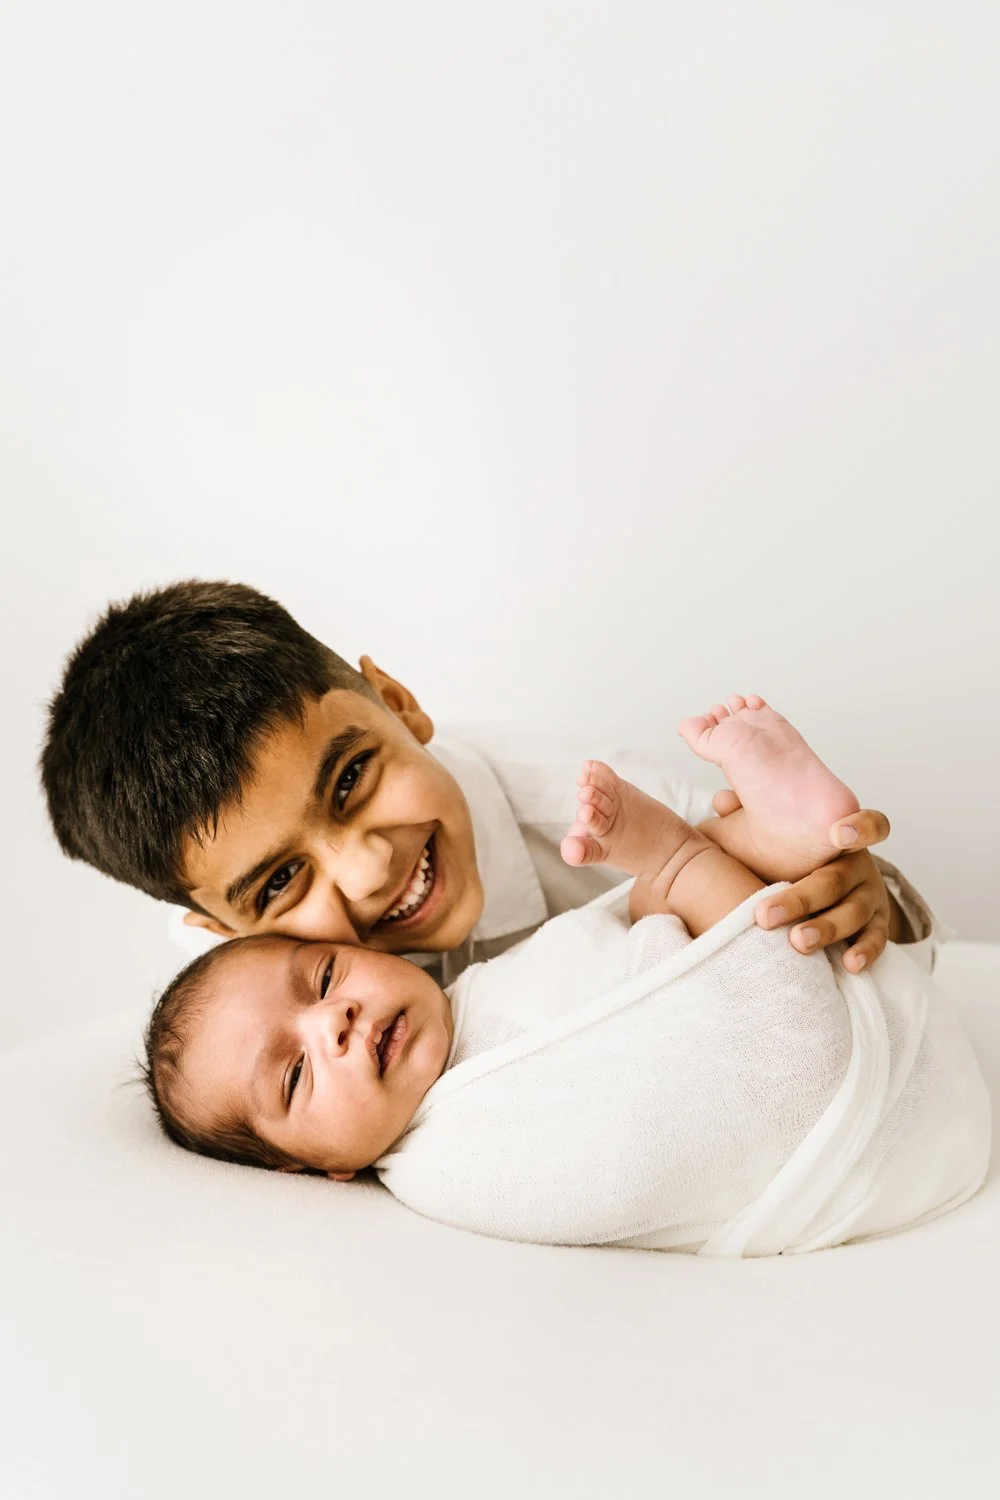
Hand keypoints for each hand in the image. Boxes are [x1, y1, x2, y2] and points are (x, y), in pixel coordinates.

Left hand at [711, 793, 894, 971]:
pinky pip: (876, 940)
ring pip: (854, 913)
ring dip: (827, 929)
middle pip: (835, 881)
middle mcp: (859, 866)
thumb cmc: (790, 852)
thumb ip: (747, 815)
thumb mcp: (772, 829)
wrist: (830, 881)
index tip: (836, 834)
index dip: (859, 827)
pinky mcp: (877, 925)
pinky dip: (865, 951)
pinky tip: (849, 965)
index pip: (867, 824)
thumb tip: (722, 801)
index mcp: (839, 836)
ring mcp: (870, 897)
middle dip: (800, 899)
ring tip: (798, 942)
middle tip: (764, 916)